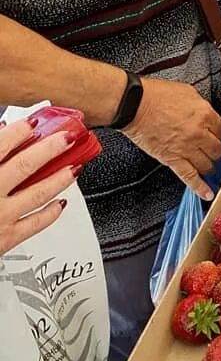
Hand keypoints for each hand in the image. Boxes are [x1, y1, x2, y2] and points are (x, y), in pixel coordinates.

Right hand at [0, 119, 76, 255]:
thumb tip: (1, 129)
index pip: (0, 147)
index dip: (18, 132)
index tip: (33, 121)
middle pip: (24, 166)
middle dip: (49, 149)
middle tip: (66, 137)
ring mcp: (0, 217)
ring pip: (37, 194)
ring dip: (59, 179)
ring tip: (74, 167)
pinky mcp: (7, 238)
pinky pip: (35, 224)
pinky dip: (51, 212)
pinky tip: (61, 202)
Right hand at [122, 78, 220, 200]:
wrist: (134, 105)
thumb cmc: (156, 95)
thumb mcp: (187, 92)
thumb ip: (202, 107)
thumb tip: (211, 117)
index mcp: (204, 115)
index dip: (219, 133)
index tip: (217, 136)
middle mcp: (198, 134)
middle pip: (217, 150)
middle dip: (216, 151)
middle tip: (213, 152)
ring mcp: (186, 149)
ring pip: (207, 165)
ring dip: (210, 166)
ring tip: (209, 167)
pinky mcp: (172, 160)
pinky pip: (190, 177)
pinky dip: (200, 188)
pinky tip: (208, 193)